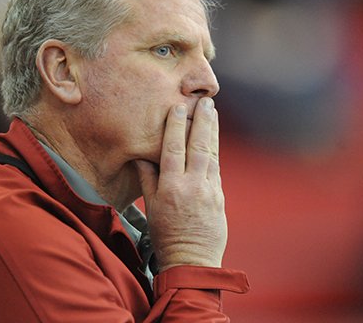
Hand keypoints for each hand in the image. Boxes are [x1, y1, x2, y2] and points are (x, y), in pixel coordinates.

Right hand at [135, 97, 226, 271]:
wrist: (192, 261)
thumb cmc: (167, 235)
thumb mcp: (152, 207)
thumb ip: (148, 179)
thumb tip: (142, 156)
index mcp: (172, 187)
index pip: (173, 149)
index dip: (176, 126)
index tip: (178, 107)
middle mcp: (192, 185)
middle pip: (198, 146)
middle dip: (202, 121)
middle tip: (205, 102)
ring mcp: (210, 190)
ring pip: (212, 154)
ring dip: (213, 131)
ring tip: (213, 112)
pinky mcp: (220, 196)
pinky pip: (217, 168)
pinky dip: (215, 150)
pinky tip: (215, 138)